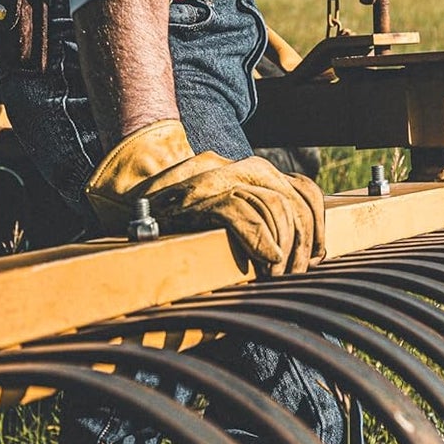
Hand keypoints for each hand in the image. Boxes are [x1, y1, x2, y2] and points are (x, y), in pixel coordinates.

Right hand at [85, 119, 325, 274]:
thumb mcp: (226, 218)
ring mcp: (215, 179)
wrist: (125, 204)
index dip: (318, 225)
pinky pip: (243, 211)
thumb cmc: (179, 226)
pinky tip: (267, 260)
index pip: (304, 189)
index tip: (317, 256)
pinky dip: (262, 239)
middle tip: (294, 274)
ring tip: (275, 275)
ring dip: (284, 248)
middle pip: (295, 200)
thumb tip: (307, 253)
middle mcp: (235, 168)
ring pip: (276, 206)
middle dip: (304, 242)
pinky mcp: (197, 197)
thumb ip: (261, 221)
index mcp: (247, 172)